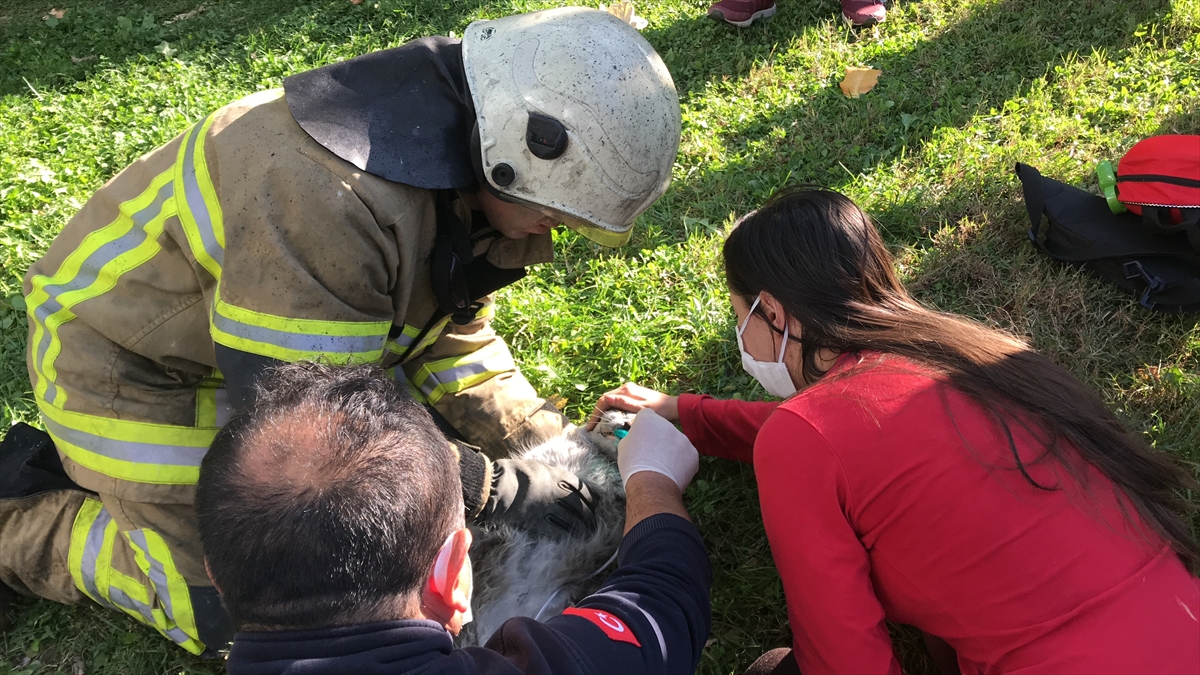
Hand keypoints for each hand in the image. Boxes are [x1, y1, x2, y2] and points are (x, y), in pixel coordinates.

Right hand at [480, 458, 598, 538]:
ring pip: (575, 522)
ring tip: (588, 533)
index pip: (584, 490)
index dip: (592, 498)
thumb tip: (563, 481)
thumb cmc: (516, 473)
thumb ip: (555, 476)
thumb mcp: (541, 467)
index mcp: (560, 478)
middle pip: (582, 508)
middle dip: (590, 516)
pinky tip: (572, 538)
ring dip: (584, 528)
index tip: (596, 503)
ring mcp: (552, 510)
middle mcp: (560, 494)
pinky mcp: (542, 524)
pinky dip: (568, 535)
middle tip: (594, 522)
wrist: (501, 487)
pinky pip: (560, 532)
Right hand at [588, 382, 678, 429]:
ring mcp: (629, 391)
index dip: (596, 413)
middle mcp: (626, 388)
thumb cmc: (660, 410)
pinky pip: (616, 402)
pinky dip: (610, 410)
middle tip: (592, 428)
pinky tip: (609, 420)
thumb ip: (624, 403)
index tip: (591, 427)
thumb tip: (607, 398)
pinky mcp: (632, 396)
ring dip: (603, 412)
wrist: (673, 407)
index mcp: (626, 390)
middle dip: (597, 413)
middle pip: (605, 400)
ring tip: (598, 425)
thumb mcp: (641, 409)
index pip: (604, 400)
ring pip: (610, 401)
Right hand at [617, 409, 698, 491]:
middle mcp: (667, 424)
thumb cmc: (633, 465)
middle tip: (651, 454)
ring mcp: (682, 438)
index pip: (646, 415)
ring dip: (670, 450)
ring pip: (676, 442)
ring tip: (661, 466)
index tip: (641, 437)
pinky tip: (671, 472)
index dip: (643, 427)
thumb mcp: (624, 447)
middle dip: (659, 438)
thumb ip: (632, 437)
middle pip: (663, 428)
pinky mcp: (693, 452)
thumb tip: (636, 438)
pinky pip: (685, 455)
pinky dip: (680, 462)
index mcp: (648, 419)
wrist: (652, 484)